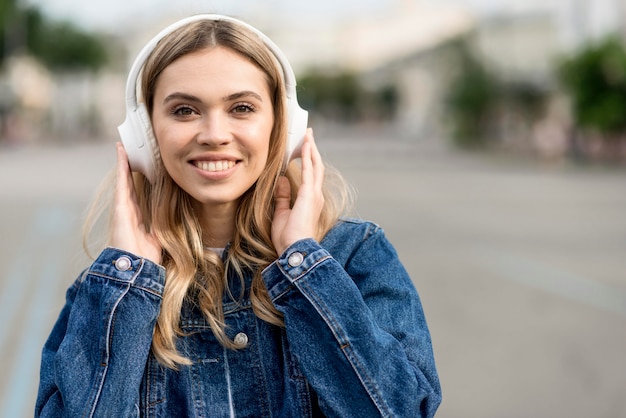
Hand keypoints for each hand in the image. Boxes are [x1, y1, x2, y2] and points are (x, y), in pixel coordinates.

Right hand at [108, 142, 161, 263]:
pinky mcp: (120, 206)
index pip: (142, 192)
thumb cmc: (148, 256)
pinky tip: (122, 153)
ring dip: (124, 161)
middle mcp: (130, 208)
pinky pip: (122, 182)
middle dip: (132, 166)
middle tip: (133, 148)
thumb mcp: (162, 235)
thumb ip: (166, 225)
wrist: (136, 267)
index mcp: (141, 215)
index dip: (144, 177)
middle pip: (131, 182)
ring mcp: (123, 206)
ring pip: (125, 178)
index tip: (148, 163)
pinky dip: (121, 166)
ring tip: (125, 145)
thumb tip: (180, 220)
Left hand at [271, 129, 324, 255]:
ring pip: (314, 165)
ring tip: (307, 135)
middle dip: (312, 150)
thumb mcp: (282, 213)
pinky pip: (308, 170)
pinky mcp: (309, 194)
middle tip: (308, 136)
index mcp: (311, 201)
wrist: (295, 250)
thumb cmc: (288, 238)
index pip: (310, 176)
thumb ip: (283, 196)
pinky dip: (307, 156)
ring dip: (311, 149)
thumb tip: (281, 180)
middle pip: (315, 167)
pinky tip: (305, 145)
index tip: (303, 149)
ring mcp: (314, 194)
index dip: (308, 161)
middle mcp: (316, 195)